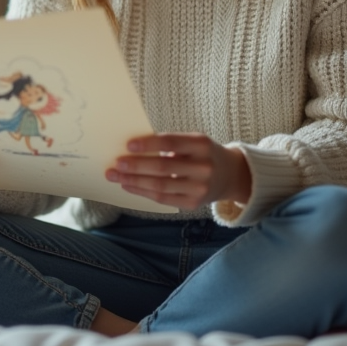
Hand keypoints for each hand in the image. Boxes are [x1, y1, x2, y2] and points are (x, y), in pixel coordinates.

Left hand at [106, 133, 251, 210]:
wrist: (230, 175)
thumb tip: (133, 148)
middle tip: (117, 163)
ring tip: (116, 176)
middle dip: (136, 165)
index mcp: (202, 145)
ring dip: (134, 180)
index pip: (171, 143)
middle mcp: (203, 167)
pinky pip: (162, 198)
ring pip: (160, 185)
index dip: (149, 144)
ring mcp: (199, 188)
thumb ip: (170, 143)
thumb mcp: (194, 142)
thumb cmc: (203, 153)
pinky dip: (142, 192)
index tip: (128, 145)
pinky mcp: (193, 204)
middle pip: (163, 167)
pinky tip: (128, 185)